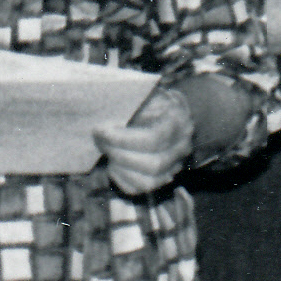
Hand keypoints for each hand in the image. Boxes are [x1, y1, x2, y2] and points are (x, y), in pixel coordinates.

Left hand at [92, 78, 198, 194]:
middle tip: (98, 139)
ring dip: (120, 168)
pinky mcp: (162, 177)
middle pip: (153, 164)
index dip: (123, 139)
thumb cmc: (147, 99)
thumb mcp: (141, 91)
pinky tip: (113, 163)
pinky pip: (139, 188)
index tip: (101, 129)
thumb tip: (101, 108)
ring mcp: (175, 165)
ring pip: (148, 182)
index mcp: (179, 121)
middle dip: (119, 153)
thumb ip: (128, 100)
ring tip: (106, 150)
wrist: (164, 110)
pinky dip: (121, 178)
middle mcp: (182, 146)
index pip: (154, 139)